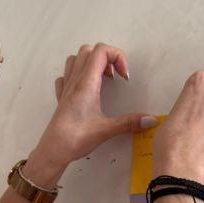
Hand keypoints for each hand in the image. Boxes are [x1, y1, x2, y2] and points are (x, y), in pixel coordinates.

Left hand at [25, 43, 154, 184]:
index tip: (124, 77)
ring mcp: (66, 88)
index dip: (117, 57)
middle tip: (115, 77)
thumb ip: (129, 123)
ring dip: (90, 62)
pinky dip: (76, 75)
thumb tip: (150, 120)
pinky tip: (84, 89)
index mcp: (86, 83)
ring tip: (102, 79)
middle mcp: (75, 81)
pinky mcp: (61, 98)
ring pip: (75, 59)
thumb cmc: (75, 138)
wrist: (53, 151)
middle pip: (88, 50)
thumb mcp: (106, 130)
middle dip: (106, 57)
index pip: (101, 51)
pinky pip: (65, 76)